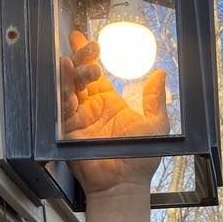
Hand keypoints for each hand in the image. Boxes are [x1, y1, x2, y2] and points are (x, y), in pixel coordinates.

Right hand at [60, 29, 168, 196]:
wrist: (125, 183)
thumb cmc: (141, 159)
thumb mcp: (156, 124)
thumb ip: (155, 99)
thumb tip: (161, 74)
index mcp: (109, 103)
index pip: (95, 74)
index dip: (88, 55)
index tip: (84, 38)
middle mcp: (91, 108)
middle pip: (78, 76)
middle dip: (79, 59)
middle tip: (85, 47)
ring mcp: (78, 119)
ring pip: (67, 89)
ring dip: (69, 74)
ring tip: (72, 62)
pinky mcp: (68, 133)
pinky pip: (61, 112)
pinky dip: (63, 99)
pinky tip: (67, 89)